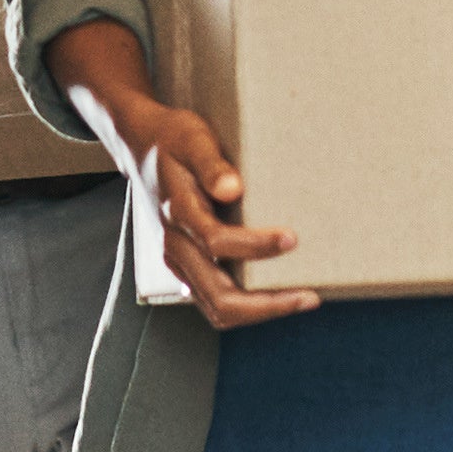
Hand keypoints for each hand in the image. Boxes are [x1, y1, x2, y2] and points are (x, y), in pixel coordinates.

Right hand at [50, 20, 316, 326]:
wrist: (143, 148)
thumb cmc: (175, 141)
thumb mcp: (193, 139)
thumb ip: (211, 164)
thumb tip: (233, 188)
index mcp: (177, 212)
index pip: (216, 241)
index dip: (255, 246)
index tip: (292, 238)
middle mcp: (175, 245)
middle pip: (218, 296)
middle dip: (266, 304)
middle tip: (309, 296)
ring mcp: (179, 261)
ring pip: (217, 308)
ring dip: (260, 312)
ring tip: (301, 299)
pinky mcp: (187, 268)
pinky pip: (215, 301)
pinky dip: (248, 306)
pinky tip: (278, 294)